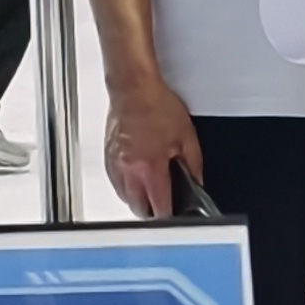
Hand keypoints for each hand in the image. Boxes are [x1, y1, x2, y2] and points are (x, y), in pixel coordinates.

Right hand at [102, 76, 200, 216]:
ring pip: (125, 198)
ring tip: (152, 188)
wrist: (133, 88)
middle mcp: (128, 170)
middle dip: (153, 211)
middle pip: (138, 209)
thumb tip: (196, 182)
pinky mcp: (107, 158)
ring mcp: (115, 165)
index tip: (176, 215)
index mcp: (149, 167)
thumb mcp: (186, 137)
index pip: (158, 208)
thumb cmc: (156, 105)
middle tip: (166, 204)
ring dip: (138, 199)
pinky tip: (139, 175)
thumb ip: (194, 166)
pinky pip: (117, 183)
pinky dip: (127, 185)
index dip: (170, 216)